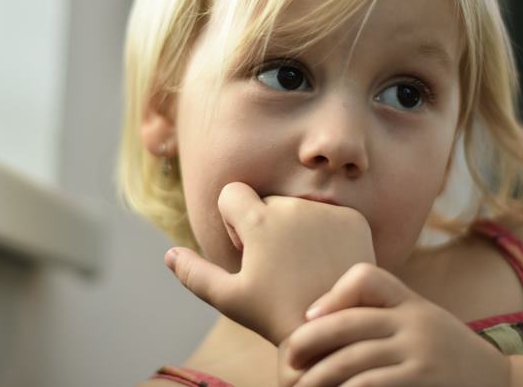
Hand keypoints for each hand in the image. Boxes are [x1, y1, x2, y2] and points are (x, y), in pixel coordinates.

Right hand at [165, 182, 375, 344]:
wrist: (336, 330)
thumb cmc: (276, 316)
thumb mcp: (230, 299)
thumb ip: (194, 274)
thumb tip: (169, 254)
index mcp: (258, 221)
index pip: (232, 192)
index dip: (232, 219)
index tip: (247, 248)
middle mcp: (293, 206)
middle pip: (266, 201)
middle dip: (265, 225)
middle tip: (277, 267)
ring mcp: (326, 211)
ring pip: (297, 208)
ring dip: (294, 229)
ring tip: (303, 268)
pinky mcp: (354, 219)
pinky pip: (328, 214)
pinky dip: (325, 232)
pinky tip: (326, 262)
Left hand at [282, 263, 511, 386]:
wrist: (503, 386)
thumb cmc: (449, 356)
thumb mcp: (422, 324)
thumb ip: (385, 315)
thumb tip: (323, 319)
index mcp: (411, 303)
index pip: (367, 278)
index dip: (332, 295)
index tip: (309, 317)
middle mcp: (416, 322)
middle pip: (349, 323)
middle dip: (310, 342)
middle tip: (288, 360)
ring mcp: (421, 354)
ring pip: (353, 361)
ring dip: (320, 378)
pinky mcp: (423, 381)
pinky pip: (371, 385)